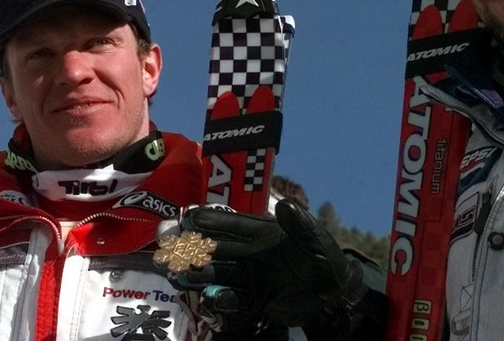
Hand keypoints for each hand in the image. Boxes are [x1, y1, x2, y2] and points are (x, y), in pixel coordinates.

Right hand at [175, 199, 368, 338]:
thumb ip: (299, 223)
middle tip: (170, 246)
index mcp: (263, 233)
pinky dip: (222, 299)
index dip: (212, 220)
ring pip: (218, 273)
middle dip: (194, 247)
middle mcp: (250, 253)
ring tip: (178, 274)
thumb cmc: (324, 259)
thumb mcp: (315, 239)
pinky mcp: (254, 300)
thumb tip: (285, 203)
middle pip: (217, 248)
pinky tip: (213, 297)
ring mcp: (250, 277)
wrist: (333, 294)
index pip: (233, 224)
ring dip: (199, 273)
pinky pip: (233, 299)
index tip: (191, 216)